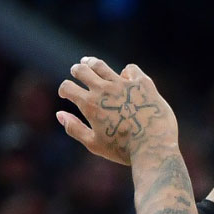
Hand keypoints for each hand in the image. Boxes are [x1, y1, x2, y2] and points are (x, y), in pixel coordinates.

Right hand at [57, 57, 176, 164]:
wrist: (154, 148)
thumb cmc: (122, 150)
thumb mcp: (94, 144)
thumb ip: (74, 128)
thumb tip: (59, 114)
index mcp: (89, 105)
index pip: (68, 87)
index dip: (64, 89)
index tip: (66, 93)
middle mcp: (104, 90)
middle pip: (83, 70)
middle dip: (77, 70)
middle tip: (76, 70)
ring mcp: (123, 84)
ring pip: (102, 66)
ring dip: (93, 63)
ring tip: (90, 63)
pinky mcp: (142, 83)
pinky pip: (131, 69)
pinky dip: (125, 72)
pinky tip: (125, 77)